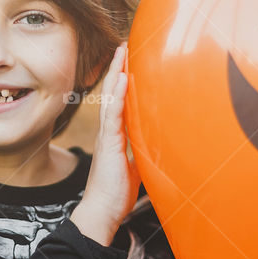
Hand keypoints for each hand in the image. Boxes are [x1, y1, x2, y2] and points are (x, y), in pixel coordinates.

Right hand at [71, 42, 141, 246]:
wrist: (102, 213)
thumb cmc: (116, 195)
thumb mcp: (136, 169)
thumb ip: (142, 154)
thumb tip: (156, 146)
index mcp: (115, 137)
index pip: (120, 103)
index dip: (123, 81)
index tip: (128, 61)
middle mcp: (108, 133)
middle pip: (112, 94)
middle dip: (118, 69)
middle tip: (124, 45)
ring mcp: (107, 137)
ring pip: (111, 99)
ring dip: (116, 74)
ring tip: (121, 52)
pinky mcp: (109, 145)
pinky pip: (112, 115)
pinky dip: (116, 96)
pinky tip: (120, 79)